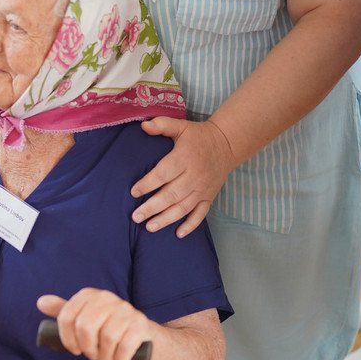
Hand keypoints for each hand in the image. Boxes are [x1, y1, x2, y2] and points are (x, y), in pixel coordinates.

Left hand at [37, 289, 154, 359]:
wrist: (139, 334)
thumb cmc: (105, 327)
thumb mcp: (83, 317)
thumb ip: (63, 311)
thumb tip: (41, 302)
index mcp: (89, 295)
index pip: (67, 316)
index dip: (67, 338)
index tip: (74, 349)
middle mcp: (107, 298)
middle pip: (86, 326)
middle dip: (87, 347)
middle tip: (91, 355)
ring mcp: (125, 309)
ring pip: (108, 337)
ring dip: (104, 356)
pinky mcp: (140, 323)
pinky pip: (126, 345)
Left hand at [130, 117, 234, 236]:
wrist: (226, 144)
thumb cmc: (198, 136)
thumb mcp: (180, 126)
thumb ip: (161, 125)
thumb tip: (143, 125)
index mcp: (184, 158)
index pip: (163, 173)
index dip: (148, 184)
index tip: (133, 192)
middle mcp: (193, 175)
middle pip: (171, 194)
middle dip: (152, 207)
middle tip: (136, 216)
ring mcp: (202, 188)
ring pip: (183, 207)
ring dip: (166, 219)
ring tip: (150, 227)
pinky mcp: (209, 196)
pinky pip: (201, 214)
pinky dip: (191, 225)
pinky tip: (178, 234)